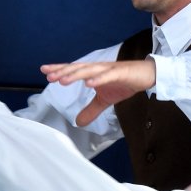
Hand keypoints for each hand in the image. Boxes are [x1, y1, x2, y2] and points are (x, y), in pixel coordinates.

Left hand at [41, 58, 156, 125]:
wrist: (147, 75)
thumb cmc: (125, 83)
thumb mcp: (105, 100)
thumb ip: (91, 109)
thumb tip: (78, 122)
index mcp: (93, 73)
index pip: (73, 70)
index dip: (59, 70)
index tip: (44, 71)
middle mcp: (98, 68)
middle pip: (77, 69)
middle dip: (63, 72)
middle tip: (49, 76)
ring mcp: (108, 69)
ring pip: (89, 71)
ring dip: (75, 75)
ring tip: (63, 80)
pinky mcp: (120, 73)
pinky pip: (107, 76)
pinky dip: (98, 79)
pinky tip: (89, 83)